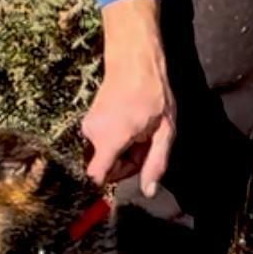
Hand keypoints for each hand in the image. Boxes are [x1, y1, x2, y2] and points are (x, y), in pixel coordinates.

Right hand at [81, 0, 174, 196]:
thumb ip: (156, 163)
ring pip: (105, 155)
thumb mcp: (164, 132)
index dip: (116, 179)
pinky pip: (101, 143)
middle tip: (145, 142)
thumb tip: (149, 192)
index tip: (134, 167)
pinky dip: (116, 140)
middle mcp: (92, 134)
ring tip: (140, 130)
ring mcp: (87, 126)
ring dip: (123, 150)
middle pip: (106, 168)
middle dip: (127, 162)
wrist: (134, 61)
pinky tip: (131, 124)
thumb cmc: (153, 94)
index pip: (96, 177)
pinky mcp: (88, 121)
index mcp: (110, 138)